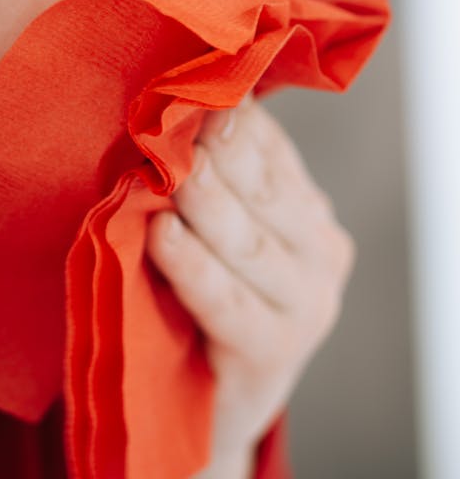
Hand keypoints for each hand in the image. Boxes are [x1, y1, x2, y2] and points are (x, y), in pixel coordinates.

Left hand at [145, 98, 354, 477]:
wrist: (207, 397)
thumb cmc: (199, 292)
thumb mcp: (218, 225)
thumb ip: (211, 176)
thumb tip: (172, 108)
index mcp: (311, 210)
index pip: (274, 151)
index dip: (233, 119)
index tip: (193, 87)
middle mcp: (322, 252)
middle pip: (267, 191)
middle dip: (220, 152)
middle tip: (177, 119)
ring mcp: (307, 306)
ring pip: (249, 241)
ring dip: (204, 201)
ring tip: (166, 171)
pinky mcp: (274, 352)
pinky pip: (226, 300)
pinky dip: (192, 264)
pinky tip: (163, 233)